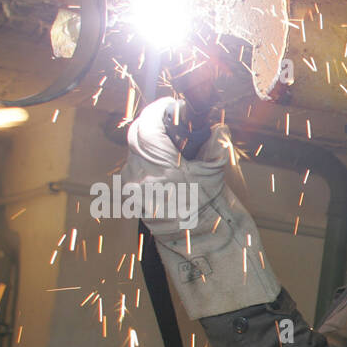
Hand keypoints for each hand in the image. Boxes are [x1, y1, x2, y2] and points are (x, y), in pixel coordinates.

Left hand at [122, 97, 231, 236]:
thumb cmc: (208, 209)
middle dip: (152, 125)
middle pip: (137, 135)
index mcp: (159, 163)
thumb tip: (216, 126)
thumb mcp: (214, 172)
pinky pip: (134, 169)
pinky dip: (146, 163)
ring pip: (134, 152)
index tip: (170, 106)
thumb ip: (215, 144)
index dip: (158, 109)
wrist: (199, 241)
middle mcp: (140, 173)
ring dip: (148, 145)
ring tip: (170, 150)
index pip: (148, 122)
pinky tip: (163, 169)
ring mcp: (131, 186)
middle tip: (170, 122)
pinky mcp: (130, 196)